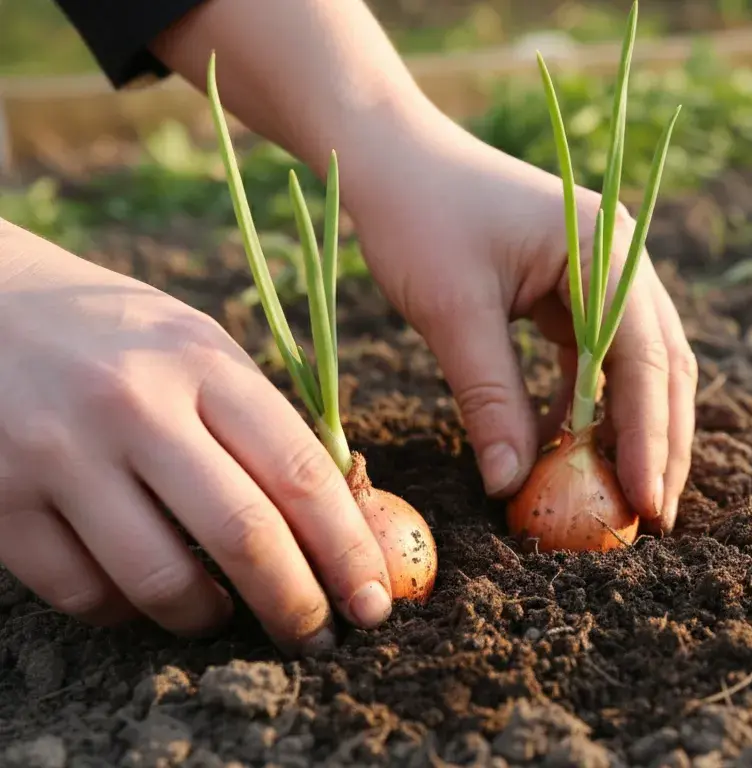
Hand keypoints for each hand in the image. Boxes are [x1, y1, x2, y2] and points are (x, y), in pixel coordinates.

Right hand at [0, 221, 394, 653]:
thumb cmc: (115, 335)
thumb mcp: (196, 344)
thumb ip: (261, 420)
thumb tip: (342, 516)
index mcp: (200, 361)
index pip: (300, 471)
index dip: (349, 549)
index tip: (374, 598)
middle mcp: (133, 405)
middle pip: (243, 534)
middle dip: (297, 603)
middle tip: (319, 638)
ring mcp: (59, 454)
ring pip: (160, 580)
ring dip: (210, 617)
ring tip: (226, 615)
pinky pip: (85, 593)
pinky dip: (127, 611)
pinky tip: (143, 596)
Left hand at [342, 118, 696, 531]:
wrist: (390, 153)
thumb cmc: (416, 216)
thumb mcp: (452, 311)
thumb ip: (490, 398)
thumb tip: (512, 486)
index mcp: (606, 248)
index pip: (645, 358)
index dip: (649, 437)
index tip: (646, 504)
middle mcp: (621, 257)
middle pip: (663, 364)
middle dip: (659, 443)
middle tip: (652, 519)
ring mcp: (603, 271)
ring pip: (638, 366)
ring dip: (630, 430)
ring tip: (622, 498)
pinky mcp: (576, 287)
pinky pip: (598, 357)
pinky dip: (590, 406)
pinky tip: (569, 448)